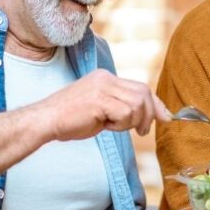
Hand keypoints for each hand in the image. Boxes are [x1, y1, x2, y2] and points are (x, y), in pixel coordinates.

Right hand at [31, 70, 171, 140]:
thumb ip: (123, 109)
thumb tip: (150, 118)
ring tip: (113, 127)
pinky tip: (105, 126)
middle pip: (143, 93)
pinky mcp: (99, 99)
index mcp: (106, 78)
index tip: (164, 117)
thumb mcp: (101, 111)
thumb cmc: (70, 120)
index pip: (140, 87)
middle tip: (141, 131)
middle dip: (148, 115)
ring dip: (131, 122)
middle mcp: (105, 78)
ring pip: (136, 104)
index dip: (155, 104)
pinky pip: (125, 113)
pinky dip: (120, 124)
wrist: (45, 121)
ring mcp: (102, 87)